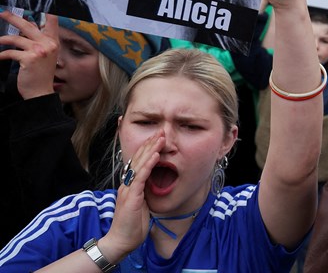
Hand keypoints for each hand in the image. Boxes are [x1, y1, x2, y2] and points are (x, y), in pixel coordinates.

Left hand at [0, 12, 58, 99]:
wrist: (40, 91)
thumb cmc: (40, 73)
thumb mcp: (44, 54)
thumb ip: (37, 39)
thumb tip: (27, 23)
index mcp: (53, 41)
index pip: (52, 21)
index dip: (47, 11)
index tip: (36, 5)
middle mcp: (48, 44)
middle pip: (29, 25)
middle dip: (13, 18)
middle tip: (3, 14)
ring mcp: (39, 50)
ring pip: (16, 38)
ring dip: (3, 40)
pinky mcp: (29, 58)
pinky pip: (10, 52)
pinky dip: (2, 55)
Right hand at [99, 132, 165, 259]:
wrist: (121, 241)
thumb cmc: (132, 226)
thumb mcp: (141, 205)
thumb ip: (144, 193)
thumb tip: (153, 185)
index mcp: (129, 186)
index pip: (137, 163)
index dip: (147, 150)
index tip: (157, 139)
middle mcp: (127, 185)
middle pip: (138, 159)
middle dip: (150, 144)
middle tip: (161, 131)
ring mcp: (128, 189)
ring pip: (139, 164)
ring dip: (151, 149)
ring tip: (161, 137)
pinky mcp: (132, 196)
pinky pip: (141, 177)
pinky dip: (149, 164)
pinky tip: (156, 155)